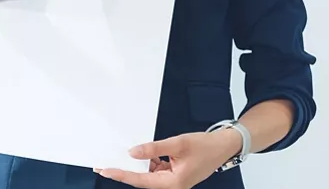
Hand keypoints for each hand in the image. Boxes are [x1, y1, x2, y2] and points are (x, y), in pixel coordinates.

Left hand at [95, 131, 240, 188]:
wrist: (224, 146)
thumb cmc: (206, 147)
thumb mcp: (178, 144)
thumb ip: (154, 148)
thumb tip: (133, 152)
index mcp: (173, 183)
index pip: (141, 180)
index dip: (122, 175)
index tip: (107, 170)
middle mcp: (171, 185)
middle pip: (142, 180)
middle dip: (124, 172)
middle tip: (104, 165)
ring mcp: (172, 180)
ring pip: (147, 174)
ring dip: (135, 166)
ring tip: (118, 156)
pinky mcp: (173, 174)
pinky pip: (155, 169)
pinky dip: (147, 161)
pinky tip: (140, 153)